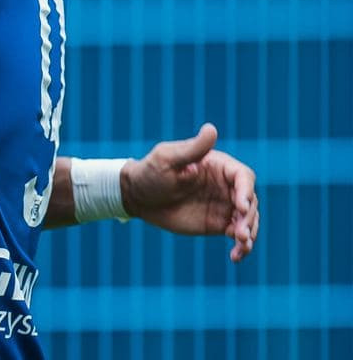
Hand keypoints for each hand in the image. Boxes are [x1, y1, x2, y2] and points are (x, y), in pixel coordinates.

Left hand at [121, 123, 258, 261]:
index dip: (245, 191)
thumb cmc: (150, 171)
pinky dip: (242, 247)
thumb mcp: (167, 158)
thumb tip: (211, 129)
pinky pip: (238, 235)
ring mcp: (224, 205)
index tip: (240, 206)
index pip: (243, 177)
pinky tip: (236, 256)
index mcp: (217, 166)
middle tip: (239, 233)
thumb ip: (192, 148)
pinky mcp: (218, 224)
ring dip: (250, 233)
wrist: (137, 197)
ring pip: (248, 220)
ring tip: (241, 245)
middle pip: (250, 200)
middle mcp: (225, 186)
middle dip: (249, 217)